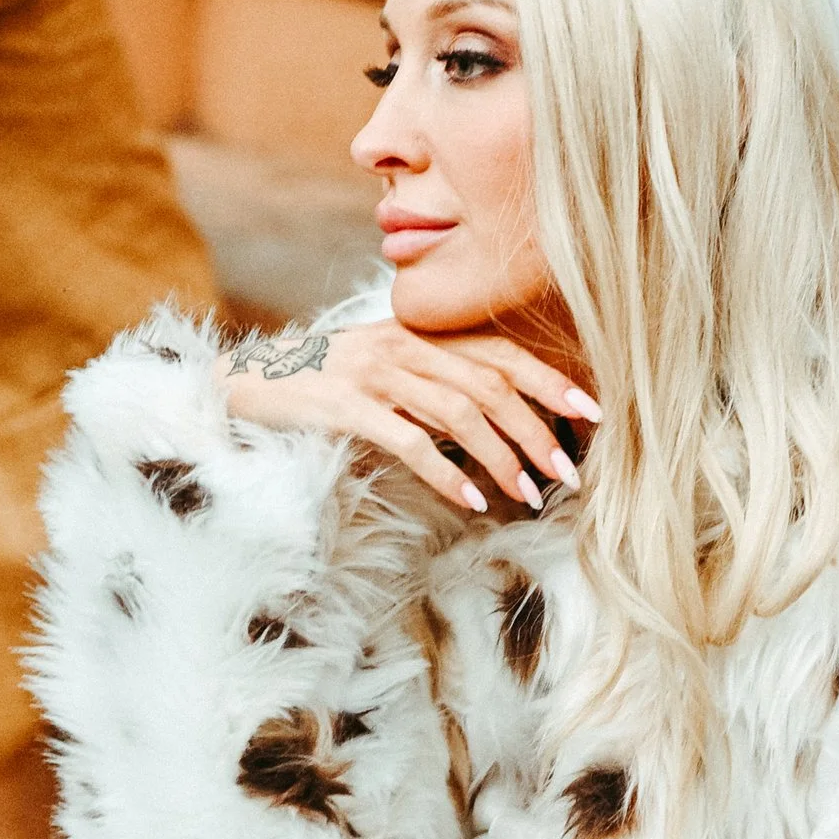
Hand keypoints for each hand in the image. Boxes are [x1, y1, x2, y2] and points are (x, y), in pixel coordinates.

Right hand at [226, 320, 598, 518]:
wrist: (246, 382)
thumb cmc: (324, 386)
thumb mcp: (385, 373)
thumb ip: (434, 386)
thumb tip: (497, 423)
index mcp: (420, 337)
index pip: (500, 353)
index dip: (550, 380)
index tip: (592, 411)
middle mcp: (404, 347)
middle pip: (490, 385)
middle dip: (537, 429)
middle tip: (570, 469)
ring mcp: (375, 373)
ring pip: (458, 413)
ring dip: (501, 458)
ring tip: (530, 494)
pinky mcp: (346, 406)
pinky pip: (409, 441)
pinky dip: (446, 474)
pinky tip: (470, 501)